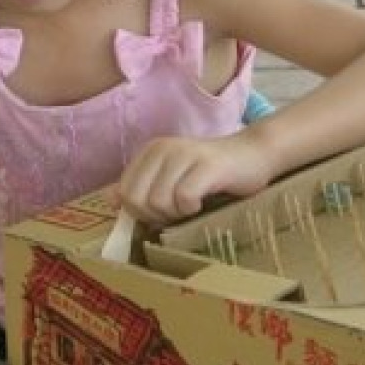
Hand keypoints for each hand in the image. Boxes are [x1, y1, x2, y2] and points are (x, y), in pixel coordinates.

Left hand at [116, 132, 274, 224]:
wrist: (254, 155)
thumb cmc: (213, 173)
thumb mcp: (172, 177)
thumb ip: (142, 186)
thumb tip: (110, 200)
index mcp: (151, 151)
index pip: (124, 192)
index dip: (140, 212)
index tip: (163, 210)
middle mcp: (164, 148)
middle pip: (137, 199)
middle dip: (155, 216)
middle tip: (178, 211)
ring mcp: (185, 154)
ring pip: (158, 201)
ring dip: (176, 214)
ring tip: (192, 206)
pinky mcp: (207, 165)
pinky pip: (184, 198)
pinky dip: (191, 209)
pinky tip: (203, 202)